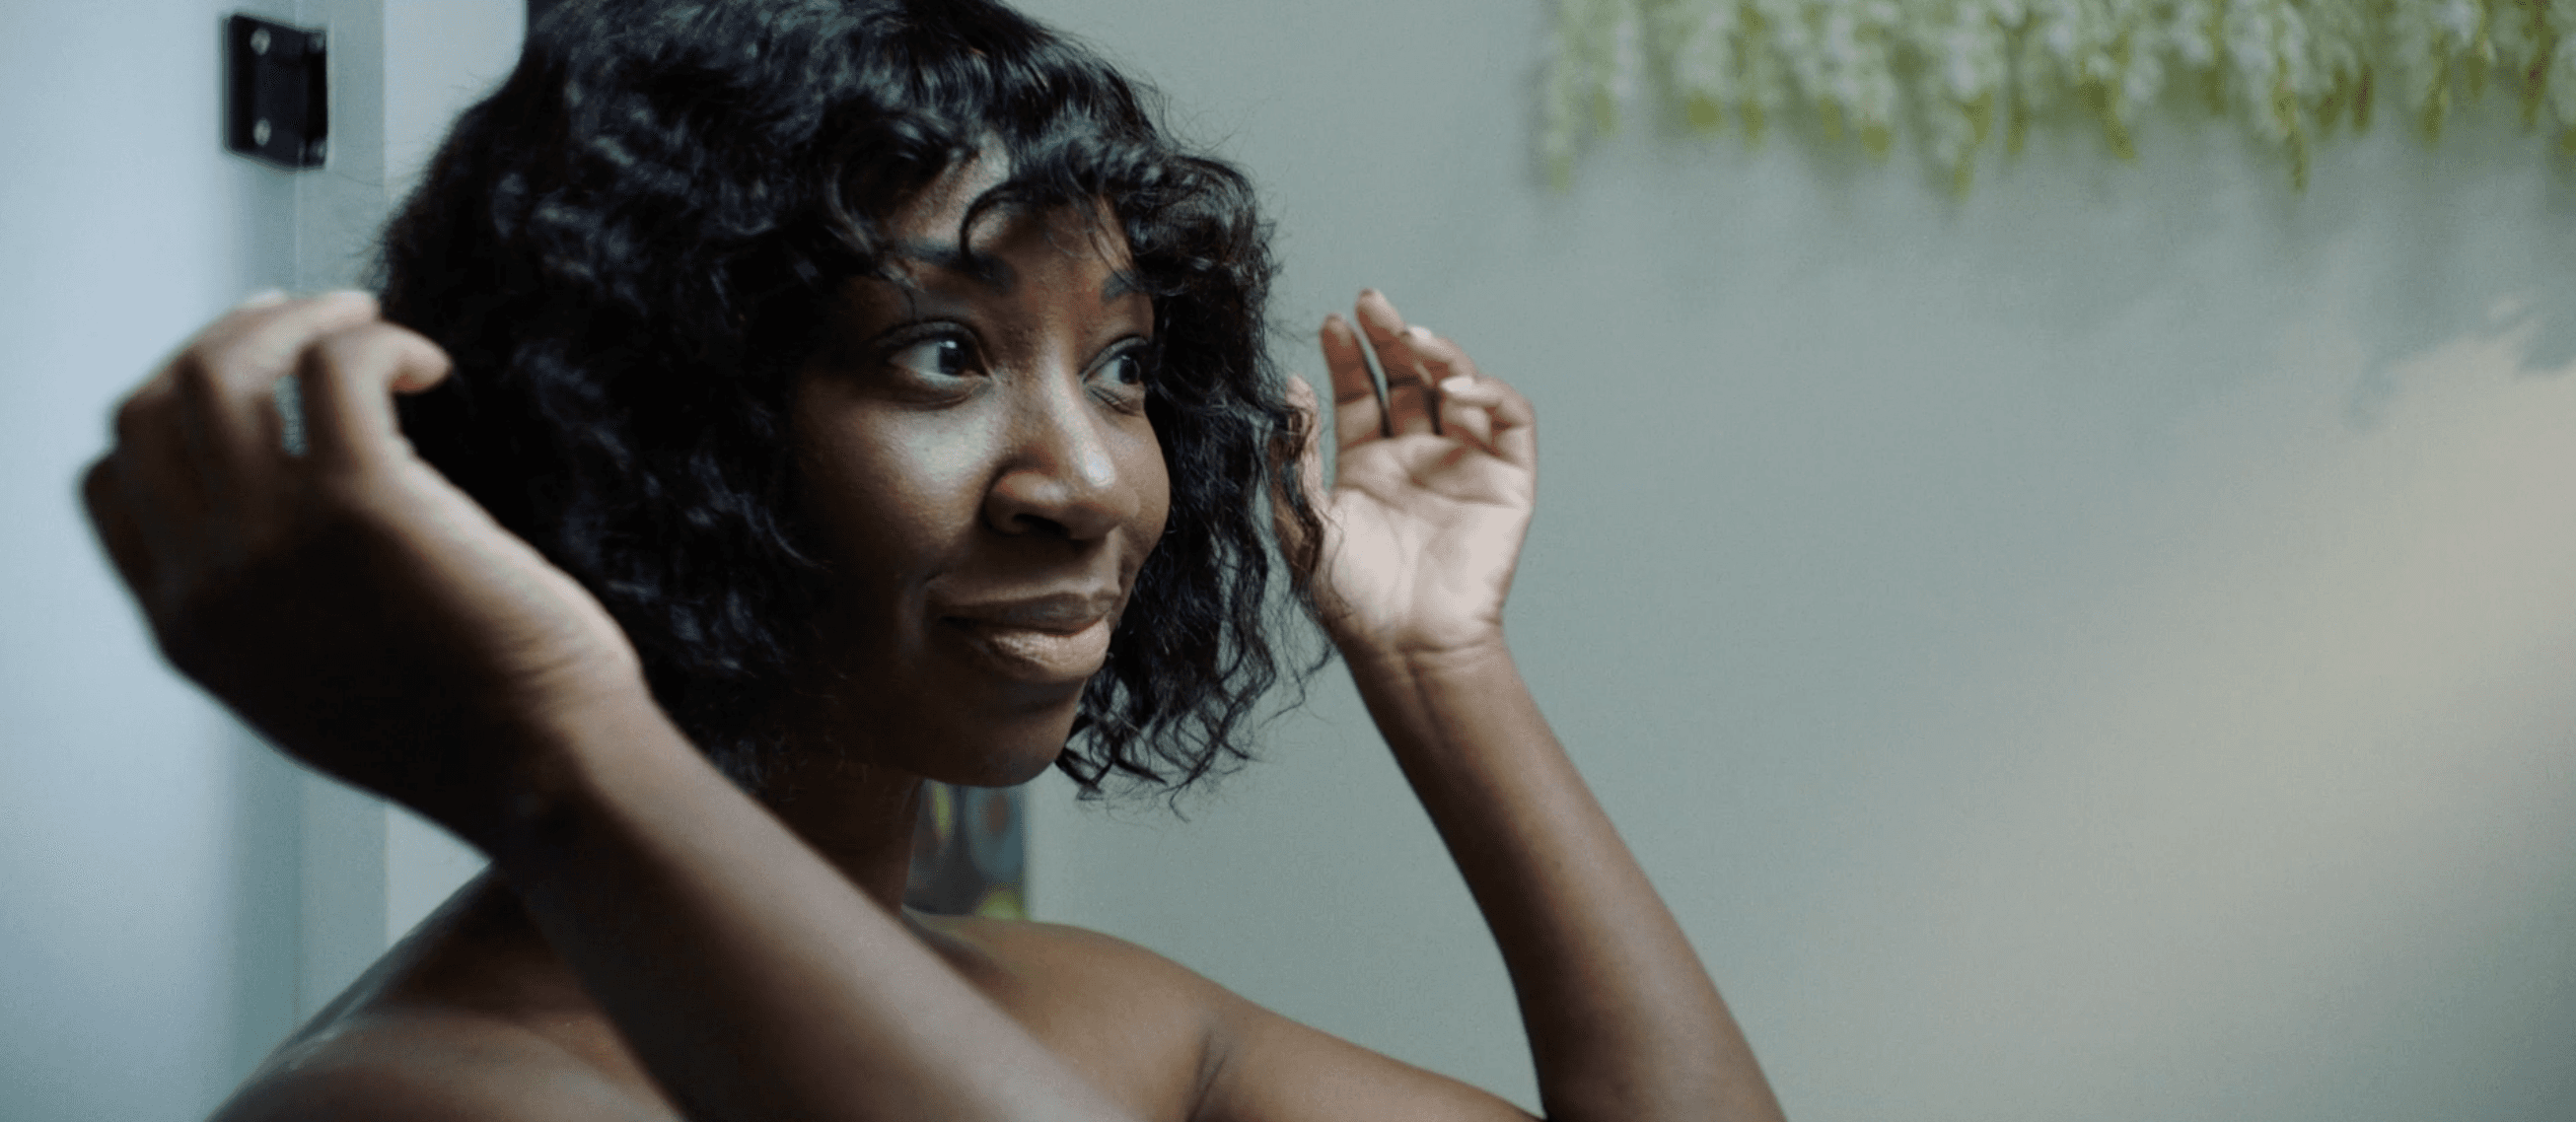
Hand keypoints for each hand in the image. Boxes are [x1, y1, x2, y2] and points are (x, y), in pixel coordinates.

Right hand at [82, 292, 644, 840]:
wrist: (543, 773)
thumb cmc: (470, 736)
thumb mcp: (312, 691)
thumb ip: (264, 614)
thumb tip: (272, 525)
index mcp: (185, 630)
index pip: (112, 482)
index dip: (169, 409)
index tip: (240, 374)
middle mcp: (206, 581)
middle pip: (154, 407)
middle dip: (224, 342)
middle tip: (302, 319)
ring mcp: (273, 538)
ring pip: (223, 366)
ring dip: (295, 320)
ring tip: (364, 321)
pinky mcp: (365, 501)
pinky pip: (335, 367)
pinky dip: (376, 341)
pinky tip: (428, 364)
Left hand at [1278, 290, 1536, 660]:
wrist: (1405, 646)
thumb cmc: (1349, 598)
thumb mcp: (1303, 517)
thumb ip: (1295, 452)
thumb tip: (1288, 387)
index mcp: (1366, 466)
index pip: (1359, 393)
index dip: (1347, 356)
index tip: (1331, 323)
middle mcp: (1415, 458)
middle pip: (1408, 378)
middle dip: (1390, 336)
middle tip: (1371, 301)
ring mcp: (1462, 465)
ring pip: (1458, 386)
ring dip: (1438, 353)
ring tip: (1409, 335)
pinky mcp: (1507, 480)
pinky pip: (1508, 419)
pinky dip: (1489, 391)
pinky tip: (1453, 387)